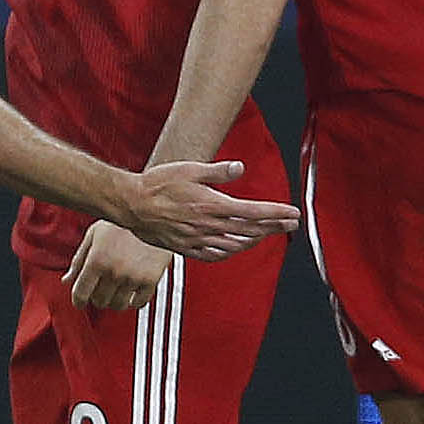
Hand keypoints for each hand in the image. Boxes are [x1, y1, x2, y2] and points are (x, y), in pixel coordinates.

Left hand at [65, 219, 173, 311]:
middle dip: (96, 298)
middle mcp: (114, 271)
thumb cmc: (121, 221)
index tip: (80, 302)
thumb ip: (79, 260)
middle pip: (99, 301)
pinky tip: (131, 294)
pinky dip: (133, 302)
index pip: (81, 293)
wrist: (152, 212)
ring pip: (118, 305)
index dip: (78, 301)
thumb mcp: (94, 235)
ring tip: (114, 292)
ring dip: (114, 302)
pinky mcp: (151, 279)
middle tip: (98, 290)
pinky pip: (139, 303)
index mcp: (97, 260)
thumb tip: (67, 279)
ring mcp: (133, 277)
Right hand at [111, 159, 299, 260]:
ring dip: (256, 239)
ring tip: (267, 233)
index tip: (292, 213)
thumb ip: (218, 171)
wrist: (131, 204)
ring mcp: (198, 239)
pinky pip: (216, 255)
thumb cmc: (158, 183)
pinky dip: (231, 252)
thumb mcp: (190, 169)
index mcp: (212, 204)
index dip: (276, 213)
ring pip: (236, 244)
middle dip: (274, 226)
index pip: (253, 211)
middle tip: (290, 223)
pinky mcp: (186, 248)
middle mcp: (208, 225)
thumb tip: (241, 168)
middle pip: (250, 230)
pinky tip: (236, 247)